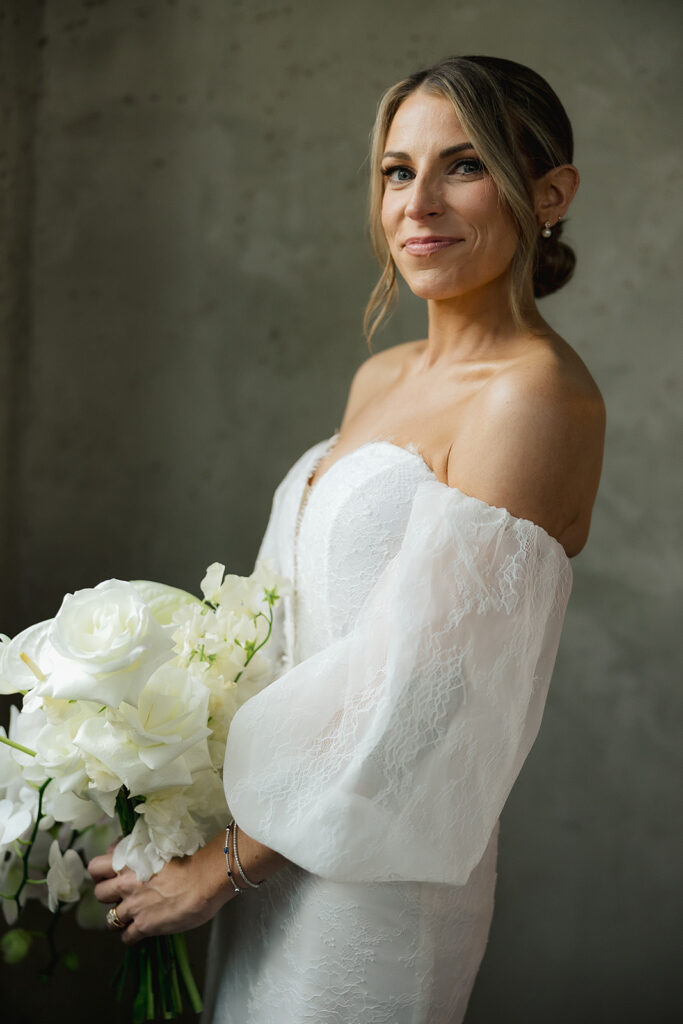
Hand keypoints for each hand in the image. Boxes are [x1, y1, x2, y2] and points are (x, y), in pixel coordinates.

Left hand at [88, 833, 232, 944]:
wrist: (205, 878)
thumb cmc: (191, 857)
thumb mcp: (161, 847)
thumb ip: (146, 854)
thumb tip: (146, 856)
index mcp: (128, 862)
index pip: (97, 865)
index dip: (104, 870)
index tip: (114, 871)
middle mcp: (125, 884)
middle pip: (99, 893)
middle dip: (106, 894)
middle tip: (117, 894)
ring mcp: (133, 907)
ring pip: (109, 919)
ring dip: (118, 917)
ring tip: (129, 916)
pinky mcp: (144, 926)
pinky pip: (127, 937)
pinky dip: (132, 935)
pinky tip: (141, 931)